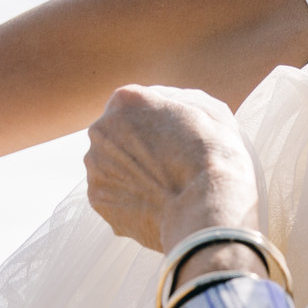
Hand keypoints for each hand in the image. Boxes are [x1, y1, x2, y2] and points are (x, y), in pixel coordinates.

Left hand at [84, 85, 260, 251]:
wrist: (204, 206)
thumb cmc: (212, 155)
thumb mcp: (206, 110)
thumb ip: (175, 102)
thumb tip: (164, 107)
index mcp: (126, 100)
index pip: (134, 105)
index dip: (155, 123)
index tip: (171, 139)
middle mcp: (101, 129)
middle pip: (116, 135)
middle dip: (135, 147)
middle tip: (166, 166)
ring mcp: (95, 166)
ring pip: (110, 166)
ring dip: (130, 174)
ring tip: (162, 190)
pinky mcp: (97, 200)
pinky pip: (112, 195)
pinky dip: (128, 200)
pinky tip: (154, 205)